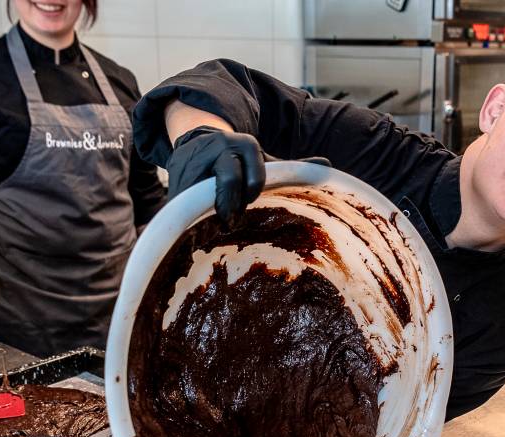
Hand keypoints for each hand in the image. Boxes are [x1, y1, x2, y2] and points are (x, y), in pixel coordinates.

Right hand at [166, 126, 330, 226]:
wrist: (193, 144)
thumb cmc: (235, 161)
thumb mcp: (262, 160)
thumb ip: (290, 167)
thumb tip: (328, 167)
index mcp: (245, 144)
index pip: (255, 172)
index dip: (254, 188)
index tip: (251, 199)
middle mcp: (220, 149)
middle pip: (229, 179)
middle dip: (233, 201)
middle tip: (233, 217)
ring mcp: (196, 164)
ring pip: (204, 191)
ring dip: (212, 208)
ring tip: (216, 220)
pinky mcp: (176, 182)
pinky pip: (183, 202)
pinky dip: (190, 215)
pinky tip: (195, 225)